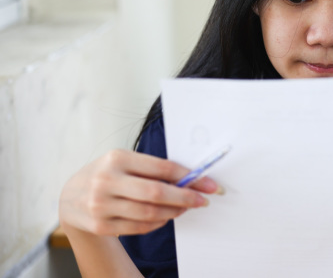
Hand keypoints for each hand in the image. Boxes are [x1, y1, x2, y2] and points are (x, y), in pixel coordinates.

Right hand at [59, 149, 220, 236]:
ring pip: (150, 213)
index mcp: (117, 158)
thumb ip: (151, 168)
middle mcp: (106, 181)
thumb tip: (190, 178)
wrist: (70, 198)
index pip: (162, 168)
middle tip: (203, 200)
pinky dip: (159, 222)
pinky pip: (140, 227)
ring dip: (175, 211)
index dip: (189, 177)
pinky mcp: (101, 225)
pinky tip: (166, 216)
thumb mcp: (123, 161)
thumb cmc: (106, 174)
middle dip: (186, 198)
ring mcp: (101, 205)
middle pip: (157, 193)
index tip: (208, 184)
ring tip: (185, 207)